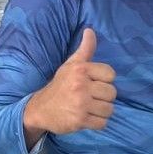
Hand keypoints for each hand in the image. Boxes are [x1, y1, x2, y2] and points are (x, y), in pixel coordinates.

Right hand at [22, 29, 116, 148]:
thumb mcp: (71, 65)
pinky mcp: (80, 121)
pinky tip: (87, 117)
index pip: (110, 74)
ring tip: (90, 108)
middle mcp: (80, 85)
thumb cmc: (60, 85)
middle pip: (112, 93)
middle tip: (91, 98)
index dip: (104, 80)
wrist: (40, 109)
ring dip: (102, 111)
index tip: (93, 83)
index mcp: (80, 70)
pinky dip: (98, 122)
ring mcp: (80, 104)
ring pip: (109, 109)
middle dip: (103, 97)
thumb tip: (90, 30)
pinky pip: (103, 123)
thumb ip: (85, 49)